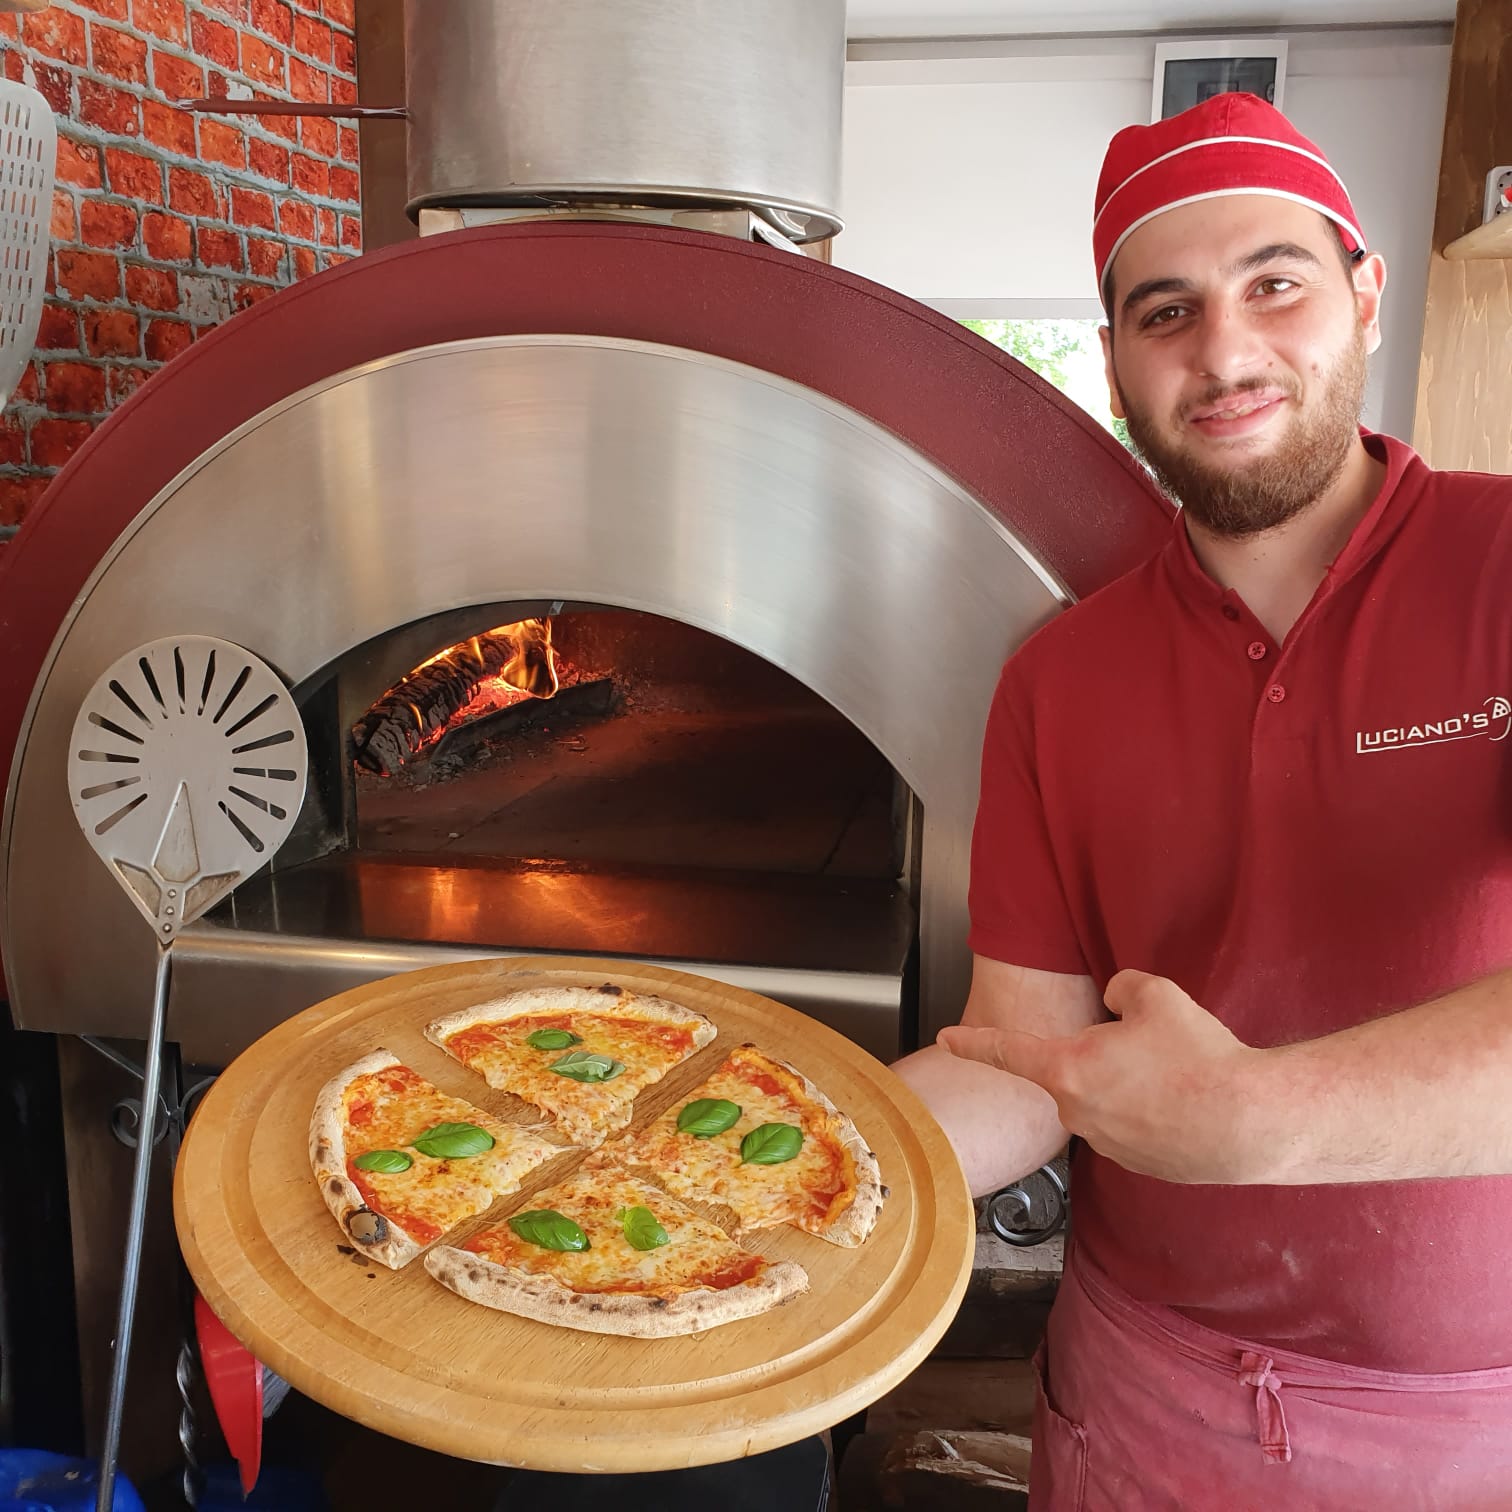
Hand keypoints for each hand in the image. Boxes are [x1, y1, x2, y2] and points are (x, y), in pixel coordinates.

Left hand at [937, 969, 1266, 1183]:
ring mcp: (1107, 1144)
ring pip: (1107, 1099)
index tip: (946, 1038)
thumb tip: (1115, 1001)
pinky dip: (1154, 1112)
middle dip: (1106, 1055)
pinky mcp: (1137, 1165)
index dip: (974, 1041)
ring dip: (1133, 1086)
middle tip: (1156, 1048)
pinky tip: (1188, 1105)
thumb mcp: (1156, 995)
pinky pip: (1134, 1126)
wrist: (1249, 1122)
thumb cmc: (1198, 1057)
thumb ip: (1122, 988)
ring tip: (1180, 1078)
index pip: (1008, 1050)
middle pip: (1075, 1071)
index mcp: (1067, 1068)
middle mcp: (1076, 1112)